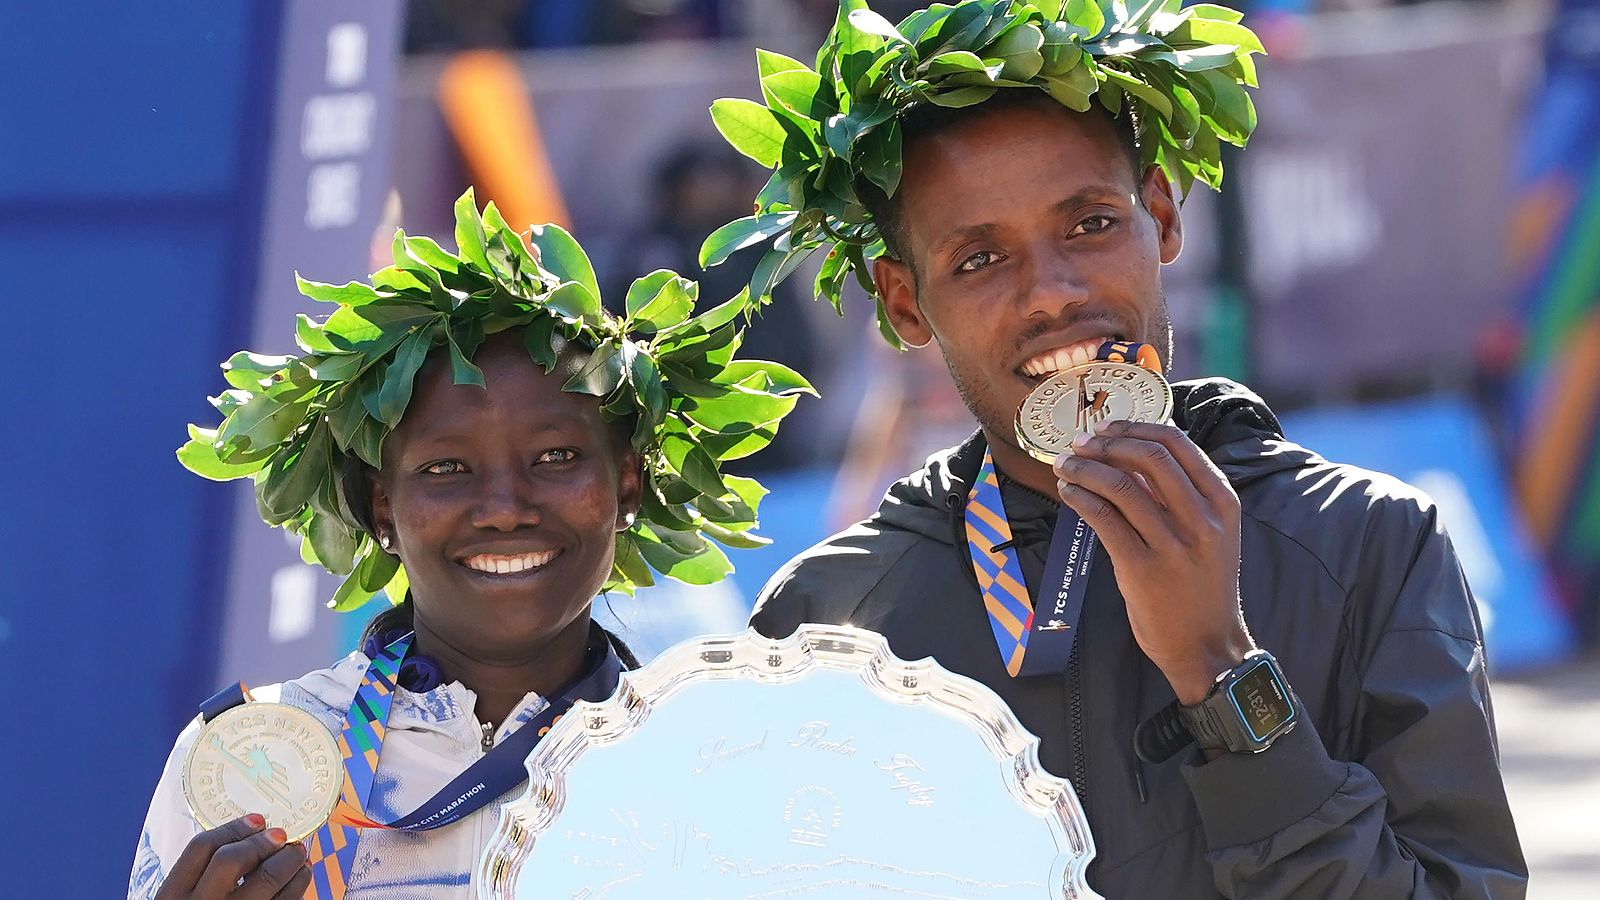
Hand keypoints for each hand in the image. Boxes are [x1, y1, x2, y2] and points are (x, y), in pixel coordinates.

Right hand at [155, 814, 310, 899]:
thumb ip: (203, 877)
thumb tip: (251, 836)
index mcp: (172, 897)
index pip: (200, 848)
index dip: (233, 828)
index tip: (257, 820)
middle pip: (232, 859)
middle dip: (262, 842)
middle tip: (282, 835)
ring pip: (267, 878)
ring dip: (290, 859)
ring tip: (297, 853)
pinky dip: (299, 883)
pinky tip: (300, 876)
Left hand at [1053, 420, 1254, 704]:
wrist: (1207, 645)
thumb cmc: (1202, 586)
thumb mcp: (1211, 534)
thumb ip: (1182, 495)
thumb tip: (1136, 450)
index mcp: (1222, 503)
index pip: (1178, 444)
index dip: (1136, 428)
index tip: (1108, 429)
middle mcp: (1203, 520)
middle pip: (1149, 457)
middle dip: (1107, 443)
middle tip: (1081, 444)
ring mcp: (1173, 545)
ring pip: (1120, 486)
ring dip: (1084, 468)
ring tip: (1064, 466)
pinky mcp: (1141, 569)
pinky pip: (1103, 518)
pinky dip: (1080, 498)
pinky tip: (1069, 493)